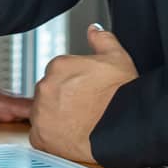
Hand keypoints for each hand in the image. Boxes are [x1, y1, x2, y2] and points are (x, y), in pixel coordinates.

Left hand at [29, 25, 138, 163]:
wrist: (126, 129)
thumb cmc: (124, 97)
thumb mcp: (118, 58)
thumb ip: (102, 40)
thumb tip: (93, 30)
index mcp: (59, 66)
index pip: (58, 73)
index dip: (73, 84)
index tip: (85, 93)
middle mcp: (46, 87)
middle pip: (49, 92)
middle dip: (62, 100)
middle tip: (83, 109)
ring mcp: (41, 113)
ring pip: (43, 113)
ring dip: (56, 118)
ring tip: (80, 124)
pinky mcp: (41, 137)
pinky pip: (41, 136)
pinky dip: (52, 137)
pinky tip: (70, 136)